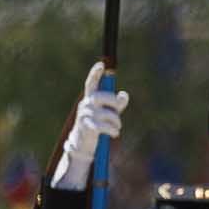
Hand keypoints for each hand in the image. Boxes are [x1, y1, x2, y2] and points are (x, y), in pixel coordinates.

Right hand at [53, 70, 126, 186]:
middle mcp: (85, 105)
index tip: (101, 64)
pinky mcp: (86, 127)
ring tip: (117, 127)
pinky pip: (103, 126)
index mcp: (90, 99)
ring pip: (106, 113)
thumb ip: (117, 104)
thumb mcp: (109, 113)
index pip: (91, 83)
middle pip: (101, 96)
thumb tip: (124, 95)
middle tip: (118, 110)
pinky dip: (112, 130)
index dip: (95, 73)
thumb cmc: (98, 124)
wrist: (83, 143)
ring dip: (116, 121)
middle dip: (113, 102)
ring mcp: (84, 115)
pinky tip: (114, 133)